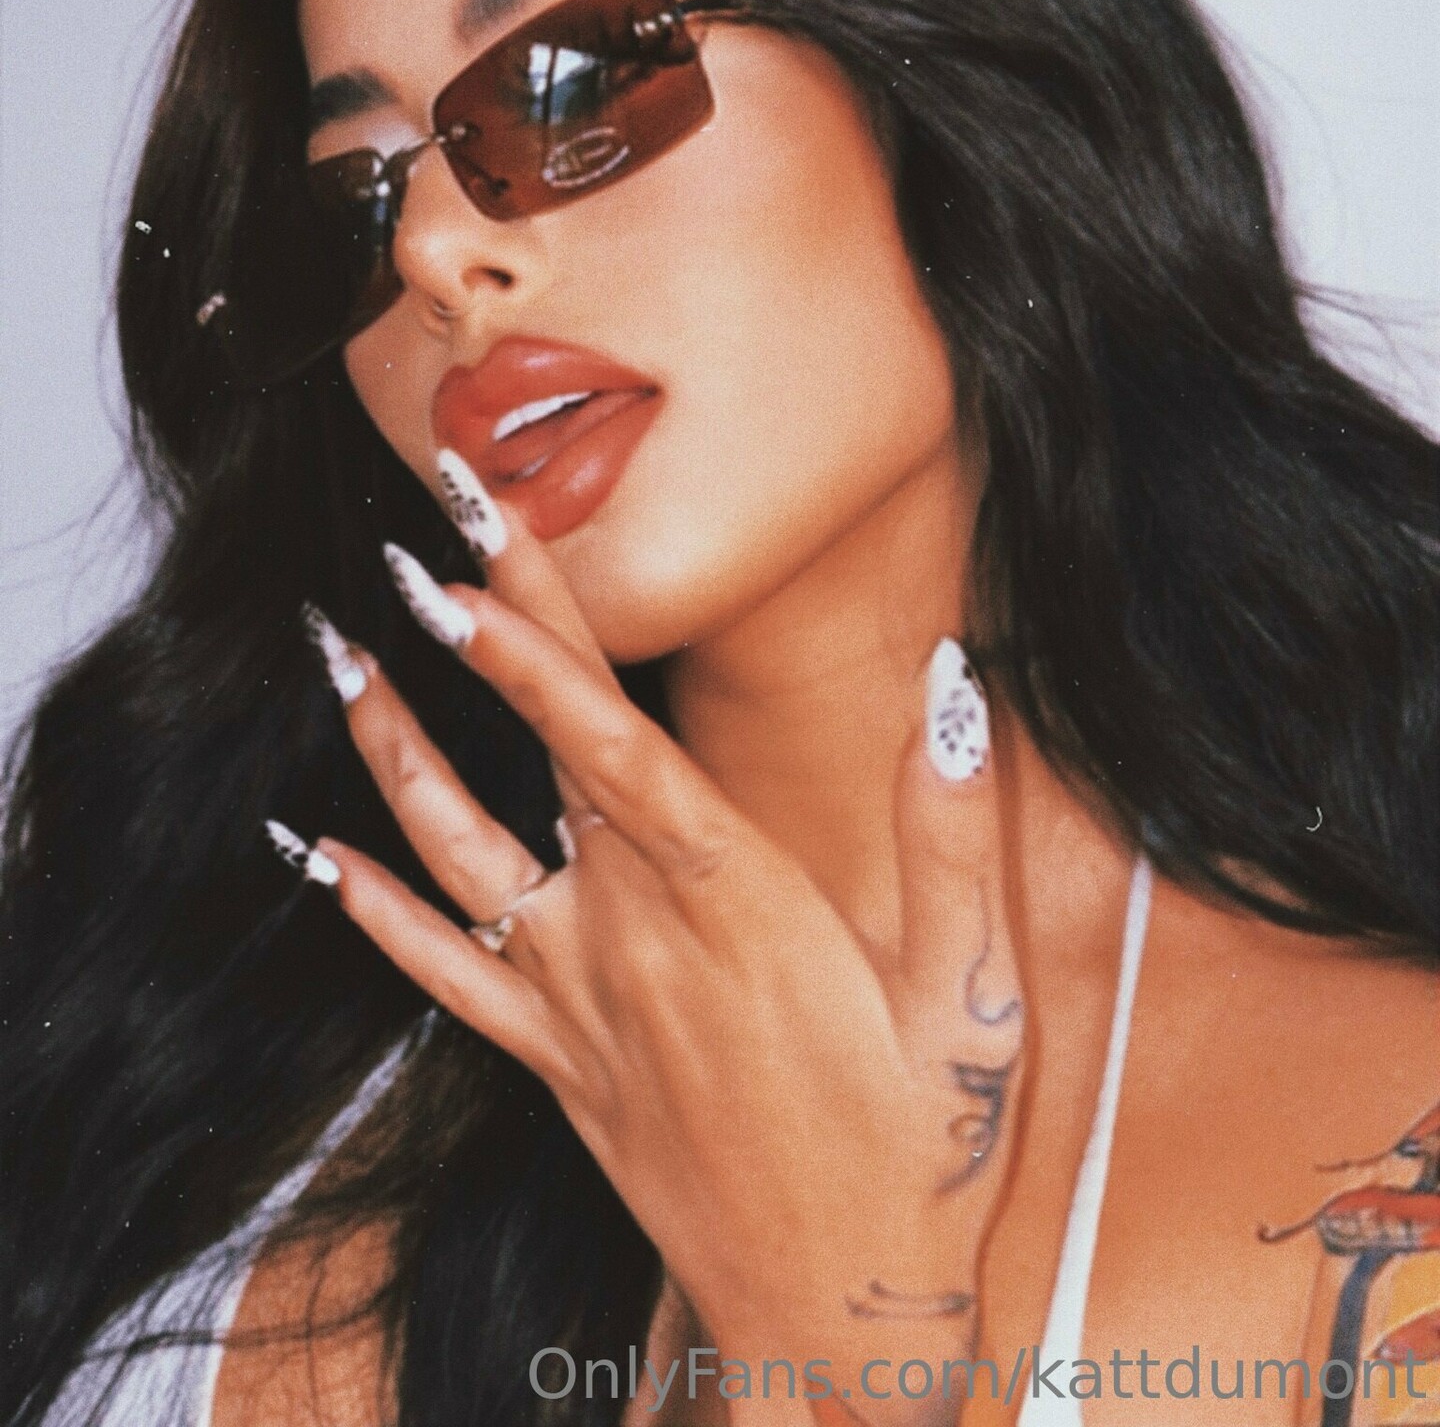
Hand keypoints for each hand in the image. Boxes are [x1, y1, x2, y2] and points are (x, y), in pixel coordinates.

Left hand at [293, 464, 1023, 1423]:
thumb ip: (954, 832)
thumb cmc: (914, 1160)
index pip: (609, 739)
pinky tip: (317, 853)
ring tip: (335, 654)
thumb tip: (957, 681)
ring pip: (455, 850)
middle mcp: (634, 935)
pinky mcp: (556, 1062)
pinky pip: (441, 975)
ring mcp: (579, 1001)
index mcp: (734, 901)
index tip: (470, 550)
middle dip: (476, 627)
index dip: (533, 640)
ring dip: (389, 747)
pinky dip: (371, 910)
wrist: (833, 1330)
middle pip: (536, 750)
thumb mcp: (971, 999)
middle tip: (414, 530)